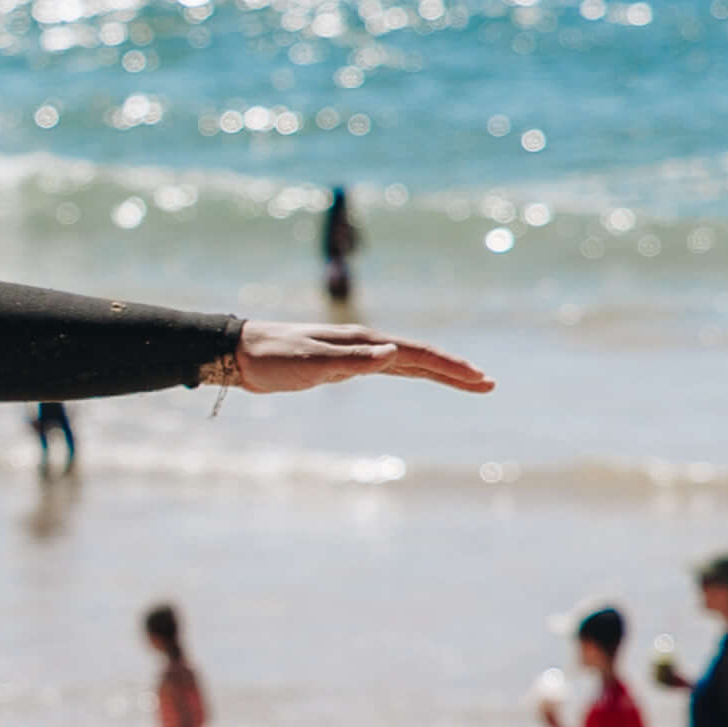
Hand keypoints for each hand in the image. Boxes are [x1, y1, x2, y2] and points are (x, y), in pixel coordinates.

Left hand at [226, 323, 494, 395]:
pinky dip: (412, 372)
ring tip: (466, 381)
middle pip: (420, 357)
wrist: (240, 353)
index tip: (479, 380)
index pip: (417, 355)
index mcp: (362, 342)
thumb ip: (353, 360)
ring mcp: (356, 352)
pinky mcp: (344, 364)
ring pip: (408, 362)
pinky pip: (390, 368)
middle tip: (488, 384)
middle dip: (454, 371)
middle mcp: (365, 343)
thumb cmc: (273, 358)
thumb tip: (395, 354)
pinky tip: (418, 374)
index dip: (450, 368)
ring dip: (438, 372)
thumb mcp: (311, 362)